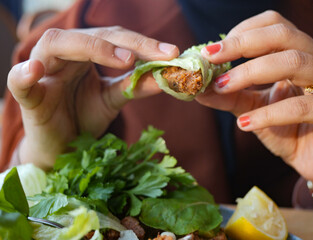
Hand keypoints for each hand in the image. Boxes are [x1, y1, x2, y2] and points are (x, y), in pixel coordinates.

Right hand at [7, 26, 178, 168]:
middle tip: (159, 53)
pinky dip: (24, 74)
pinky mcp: (28, 97)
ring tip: (125, 59)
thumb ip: (133, 86)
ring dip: (91, 48)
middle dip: (128, 43)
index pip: (115, 39)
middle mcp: (63, 55)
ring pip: (56, 44)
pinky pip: (19, 82)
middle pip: (92, 36)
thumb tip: (164, 77)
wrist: (61, 147)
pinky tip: (35, 71)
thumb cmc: (83, 117)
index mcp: (85, 55)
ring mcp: (44, 73)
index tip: (172, 53)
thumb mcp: (112, 100)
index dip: (143, 44)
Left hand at [197, 11, 312, 212]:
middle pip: (283, 36)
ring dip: (251, 73)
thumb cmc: (286, 129)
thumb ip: (230, 95)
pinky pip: (302, 107)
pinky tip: (244, 124)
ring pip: (294, 63)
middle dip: (242, 45)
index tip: (212, 51)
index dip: (242, 32)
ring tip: (223, 88)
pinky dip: (268, 114)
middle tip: (212, 59)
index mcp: (304, 52)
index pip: (274, 25)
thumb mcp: (253, 108)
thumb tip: (198, 87)